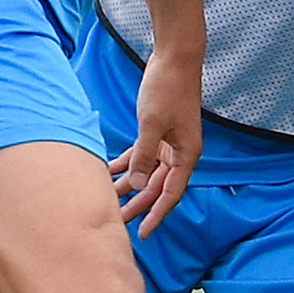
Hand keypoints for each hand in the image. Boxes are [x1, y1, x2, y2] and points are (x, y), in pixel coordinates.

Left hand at [113, 47, 202, 236]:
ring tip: (107, 200)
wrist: (175, 58)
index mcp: (186, 155)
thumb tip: (138, 186)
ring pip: (147, 172)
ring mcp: (169, 142)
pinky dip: (126, 164)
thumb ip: (144, 156)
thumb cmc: (168, 88)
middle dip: (138, 204)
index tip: (143, 234)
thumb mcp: (152, 124)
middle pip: (157, 186)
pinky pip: (141, 154)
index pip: (171, 194)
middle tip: (116, 221)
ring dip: (129, 185)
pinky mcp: (158, 131)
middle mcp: (179, 153)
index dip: (156, 215)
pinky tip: (108, 172)